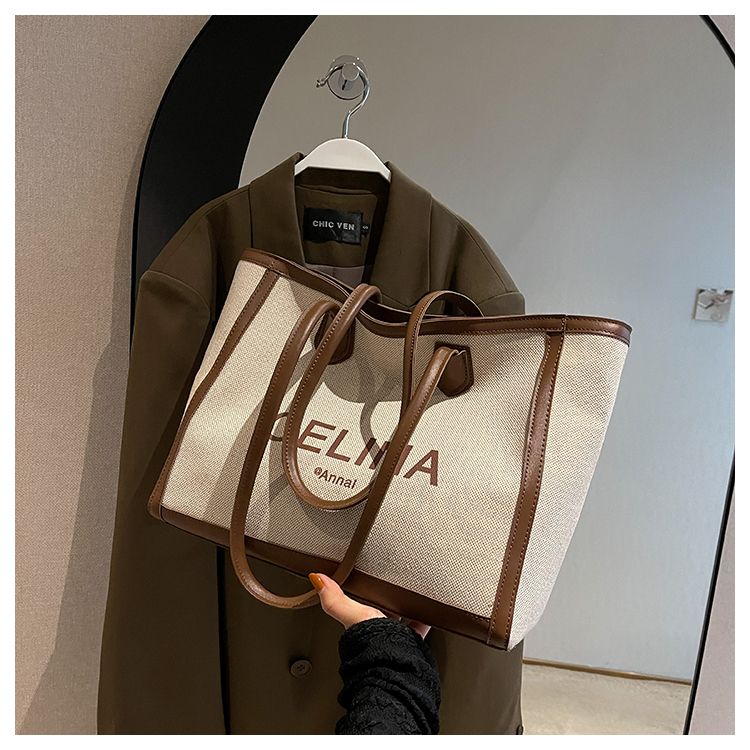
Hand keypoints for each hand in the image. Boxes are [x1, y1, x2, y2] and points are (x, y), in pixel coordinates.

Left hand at [309, 573, 429, 637]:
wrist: (396, 662)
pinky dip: (424, 617)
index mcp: (360, 623)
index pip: (359, 603)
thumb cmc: (370, 642)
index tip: (366, 579)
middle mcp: (376, 631)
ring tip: (410, 591)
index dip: (362, 592)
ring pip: (400, 618)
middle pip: (381, 611)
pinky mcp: (413, 641)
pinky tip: (428, 608)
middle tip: (392, 581)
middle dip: (386, 599)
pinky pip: (419, 626)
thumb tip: (316, 579)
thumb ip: (335, 598)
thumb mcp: (352, 613)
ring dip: (404, 607)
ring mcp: (395, 637)